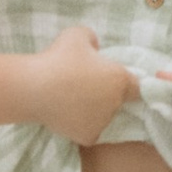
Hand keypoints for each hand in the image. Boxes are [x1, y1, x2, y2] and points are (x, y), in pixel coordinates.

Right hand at [32, 22, 136, 147]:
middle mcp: (116, 103)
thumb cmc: (58, 58)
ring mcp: (103, 122)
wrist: (33, 88)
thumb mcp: (78, 34)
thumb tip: (94, 49)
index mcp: (121, 80)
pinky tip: (68, 112)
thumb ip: (93, 40)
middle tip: (86, 86)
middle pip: (119, 101)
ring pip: (104, 116)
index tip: (114, 80)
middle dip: (107, 94)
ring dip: (95, 110)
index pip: (138, 86)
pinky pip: (89, 129)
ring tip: (73, 99)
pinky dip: (81, 123)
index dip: (129, 83)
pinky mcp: (88, 137)